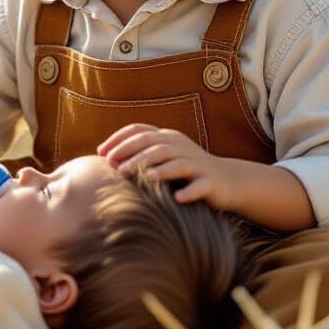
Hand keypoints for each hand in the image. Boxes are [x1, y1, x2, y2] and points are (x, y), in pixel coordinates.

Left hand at [97, 123, 234, 210]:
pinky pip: (199, 185)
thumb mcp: (162, 157)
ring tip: (141, 178)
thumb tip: (104, 158)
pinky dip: (189, 191)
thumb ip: (139, 153)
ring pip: (176, 163)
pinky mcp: (210, 181)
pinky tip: (177, 198)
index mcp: (167, 137)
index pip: (140, 130)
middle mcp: (181, 146)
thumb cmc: (185, 170)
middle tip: (115, 167)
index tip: (101, 152)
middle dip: (133, 155)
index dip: (119, 139)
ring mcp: (196, 163)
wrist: (227, 180)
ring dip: (157, 169)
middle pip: (155, 145)